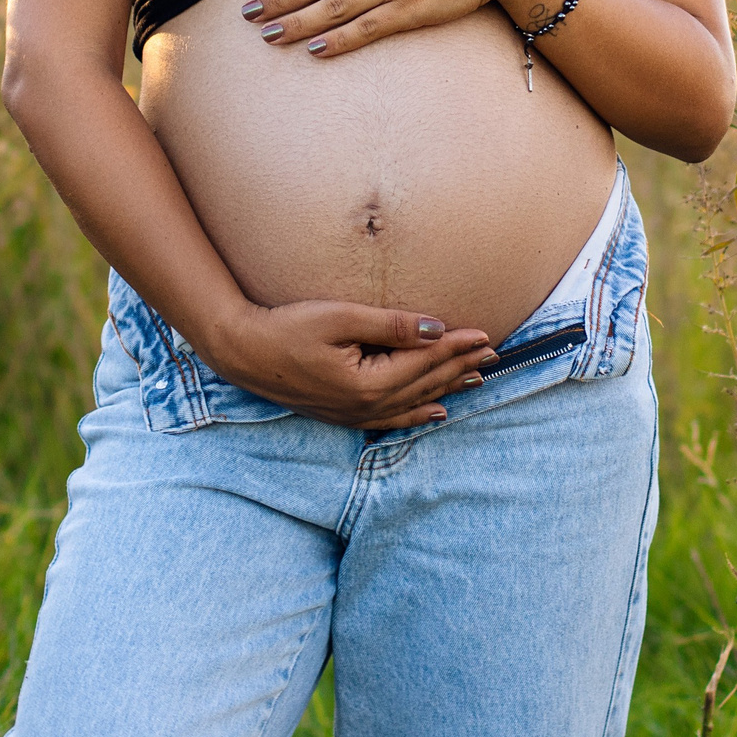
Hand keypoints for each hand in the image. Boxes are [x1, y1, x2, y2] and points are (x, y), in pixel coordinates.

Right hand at [207, 301, 494, 428]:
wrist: (243, 352)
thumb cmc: (287, 328)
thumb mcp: (340, 318)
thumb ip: (391, 326)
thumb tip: (436, 329)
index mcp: (368, 384)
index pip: (425, 362)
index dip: (456, 347)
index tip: (485, 334)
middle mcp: (366, 407)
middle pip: (425, 384)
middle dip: (460, 367)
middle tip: (494, 355)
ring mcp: (355, 415)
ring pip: (414, 402)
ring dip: (447, 388)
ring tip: (477, 379)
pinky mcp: (343, 415)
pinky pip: (393, 419)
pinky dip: (418, 413)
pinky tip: (435, 410)